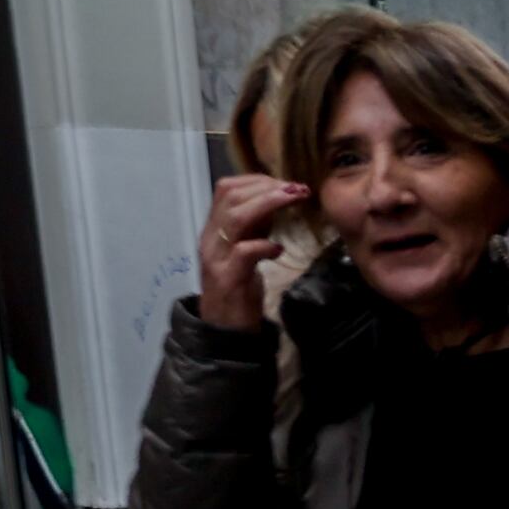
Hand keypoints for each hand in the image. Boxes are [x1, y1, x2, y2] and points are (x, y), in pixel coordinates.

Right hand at [195, 174, 305, 332]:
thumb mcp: (246, 248)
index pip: (227, 189)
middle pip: (230, 196)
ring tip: (294, 201)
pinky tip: (279, 248)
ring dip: (267, 204)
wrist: (223, 328)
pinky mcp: (227, 278)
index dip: (258, 180)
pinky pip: (242, 253)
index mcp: (214, 228)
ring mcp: (216, 257)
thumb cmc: (239, 287)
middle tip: (297, 188)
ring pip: (235, 218)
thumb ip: (256, 226)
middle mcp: (211, 238)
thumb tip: (276, 199)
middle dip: (266, 187)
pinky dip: (263, 245)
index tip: (287, 183)